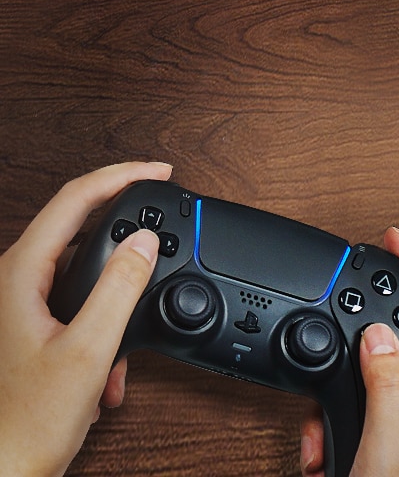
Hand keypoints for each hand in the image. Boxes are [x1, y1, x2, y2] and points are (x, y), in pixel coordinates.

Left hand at [0, 161, 171, 476]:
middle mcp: (14, 281)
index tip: (159, 172)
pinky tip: (114, 363)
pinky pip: (78, 299)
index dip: (122, 176)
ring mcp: (21, 302)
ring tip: (139, 313)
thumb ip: (120, 289)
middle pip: (78, 222)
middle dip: (125, 221)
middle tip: (162, 203)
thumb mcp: (88, 351)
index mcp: (19, 275)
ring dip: (118, 288)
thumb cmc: (24, 425)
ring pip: (81, 266)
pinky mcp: (31, 323)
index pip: (75, 198)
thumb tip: (144, 241)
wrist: (1, 471)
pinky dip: (105, 320)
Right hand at [300, 228, 398, 476]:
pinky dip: (342, 419)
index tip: (398, 240)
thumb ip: (386, 388)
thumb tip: (378, 332)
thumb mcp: (388, 456)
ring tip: (324, 425)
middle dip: (379, 322)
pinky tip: (325, 452)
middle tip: (360, 288)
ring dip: (349, 383)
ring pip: (387, 374)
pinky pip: (373, 409)